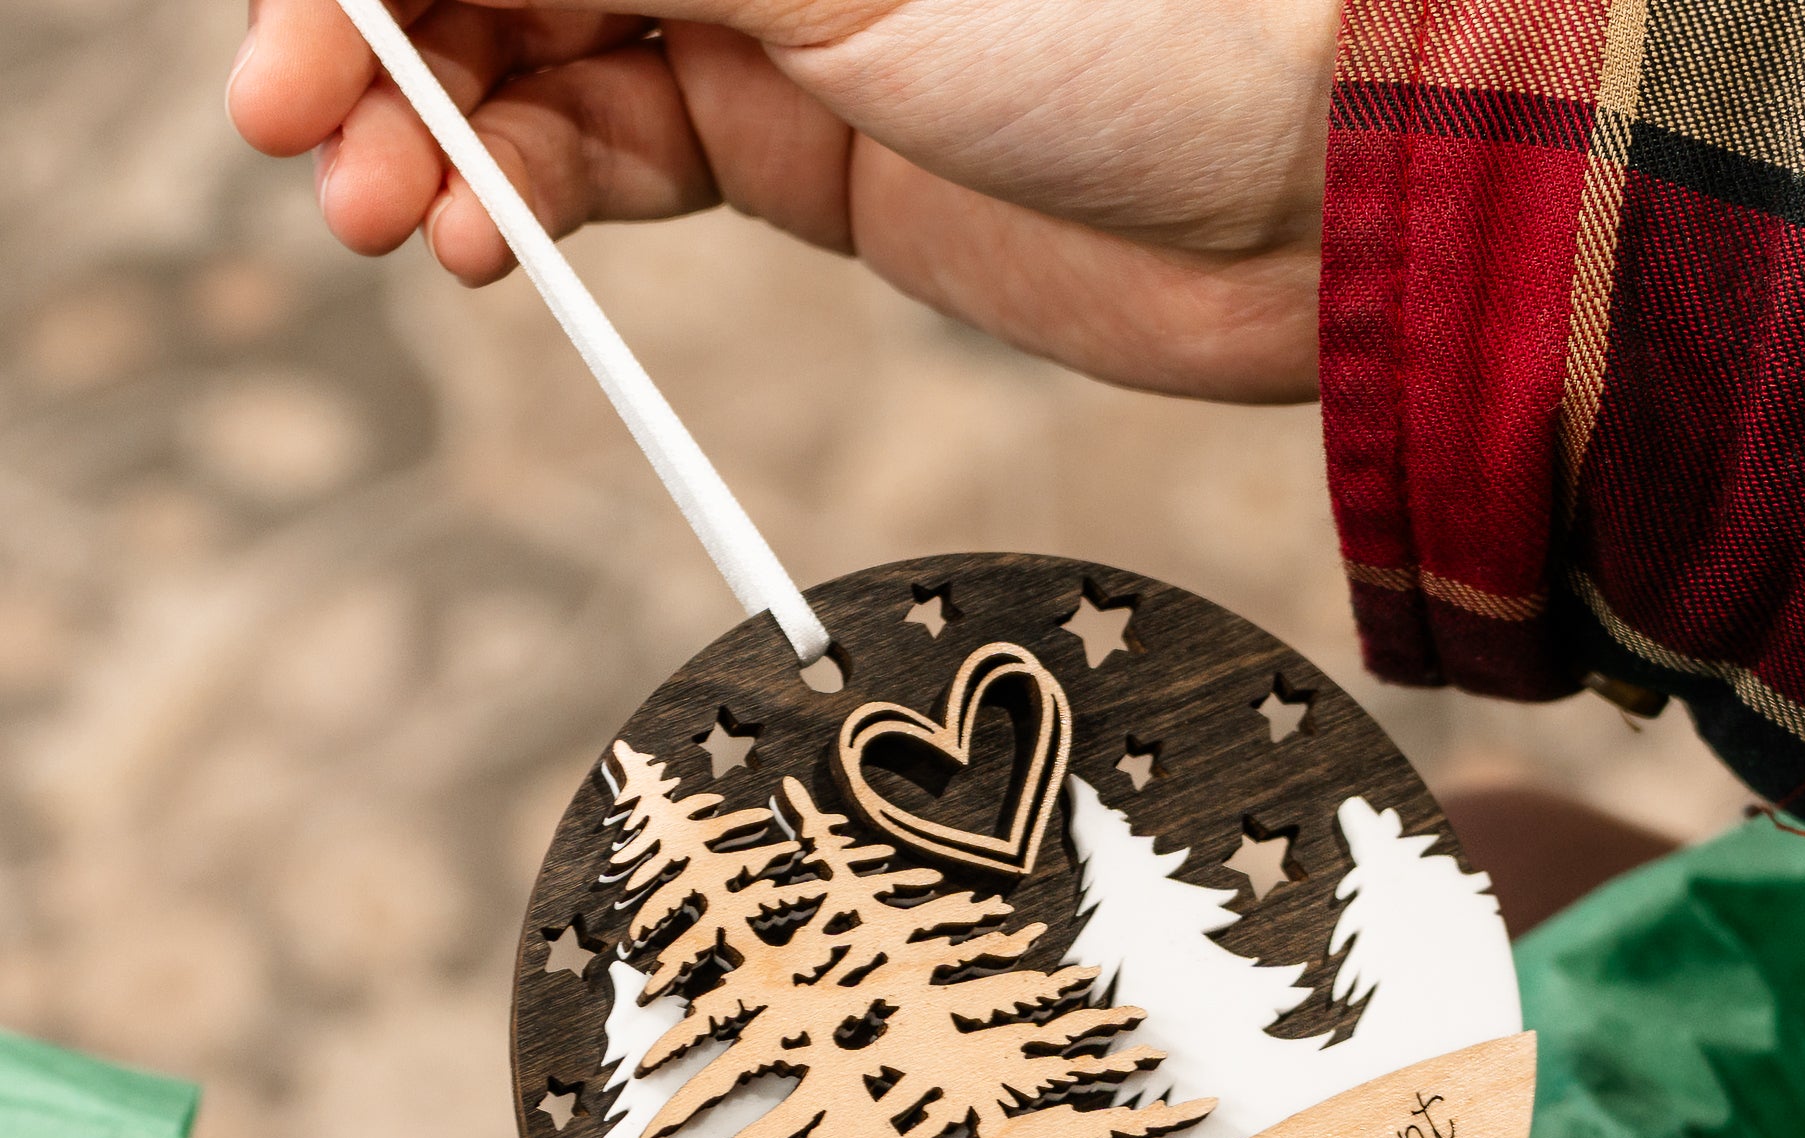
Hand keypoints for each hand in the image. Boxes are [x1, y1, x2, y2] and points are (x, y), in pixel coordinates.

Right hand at [225, 0, 1335, 399]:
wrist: (1297, 196)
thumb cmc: (1136, 17)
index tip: (298, 18)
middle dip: (383, 36)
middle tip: (297, 129)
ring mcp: (768, 14)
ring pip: (541, 53)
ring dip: (445, 134)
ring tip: (389, 214)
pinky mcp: (799, 144)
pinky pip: (621, 156)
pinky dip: (542, 197)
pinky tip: (487, 237)